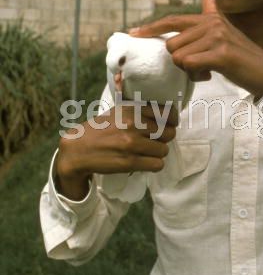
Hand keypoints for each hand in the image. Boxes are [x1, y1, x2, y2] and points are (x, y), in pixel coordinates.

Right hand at [55, 103, 177, 200]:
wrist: (78, 150)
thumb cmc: (100, 130)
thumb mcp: (118, 112)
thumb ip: (139, 111)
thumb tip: (167, 115)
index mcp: (131, 109)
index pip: (166, 112)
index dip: (172, 121)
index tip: (170, 125)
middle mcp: (133, 124)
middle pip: (168, 133)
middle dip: (164, 139)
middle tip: (155, 141)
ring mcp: (132, 143)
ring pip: (164, 150)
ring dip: (158, 153)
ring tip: (147, 153)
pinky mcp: (130, 161)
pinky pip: (157, 164)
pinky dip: (153, 165)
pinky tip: (145, 162)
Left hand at [129, 0, 262, 97]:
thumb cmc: (242, 57)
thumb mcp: (226, 31)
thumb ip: (213, 14)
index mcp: (209, 18)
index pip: (173, 20)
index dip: (151, 27)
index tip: (133, 33)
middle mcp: (211, 23)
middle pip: (172, 44)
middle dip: (181, 61)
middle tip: (200, 67)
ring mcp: (216, 36)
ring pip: (178, 56)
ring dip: (189, 70)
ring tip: (207, 71)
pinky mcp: (220, 53)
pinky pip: (190, 65)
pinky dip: (196, 75)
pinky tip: (210, 75)